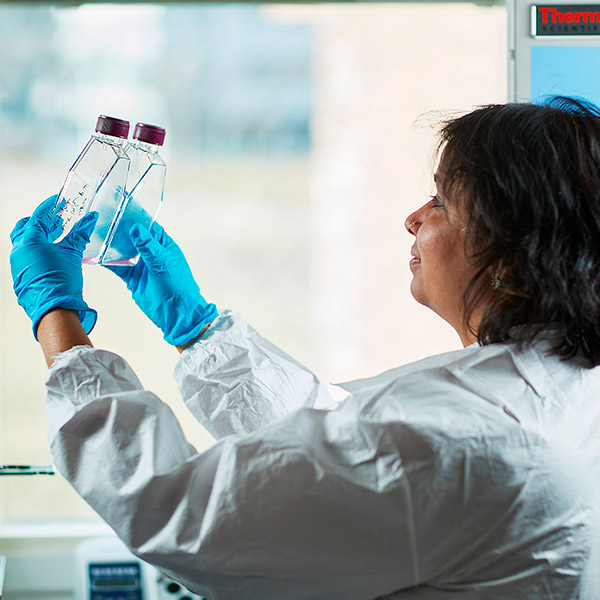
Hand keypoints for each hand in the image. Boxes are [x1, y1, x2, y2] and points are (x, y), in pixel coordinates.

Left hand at [10, 195, 97, 338]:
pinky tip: (52, 254)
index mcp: (28, 240)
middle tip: (56, 218)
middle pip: (26, 227)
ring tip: (56, 235)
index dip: (49, 206)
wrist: (54, 308)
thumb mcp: (73, 253)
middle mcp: (19, 251)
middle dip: (41, 221)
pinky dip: (38, 250)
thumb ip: (81, 233)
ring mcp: (18, 264)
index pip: (38, 216)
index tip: (58, 201)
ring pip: (25, 242)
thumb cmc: (60, 282)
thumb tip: (90, 218)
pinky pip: (27, 257)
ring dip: (39, 236)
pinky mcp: (22, 276)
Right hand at [105, 221, 217, 345]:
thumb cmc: (177, 286)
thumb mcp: (162, 262)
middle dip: (119, 228)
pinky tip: (95, 254)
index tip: (120, 206)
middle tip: (102, 218)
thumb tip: (135, 227)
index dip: (135, 216)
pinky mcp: (132, 277)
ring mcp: (141, 265)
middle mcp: (151, 252)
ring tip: (96, 232)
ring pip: (122, 249)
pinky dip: (107, 260)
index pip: (147, 225)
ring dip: (111, 243)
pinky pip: (117, 265)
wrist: (176, 313)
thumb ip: (147, 245)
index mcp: (163, 245)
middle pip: (132, 236)